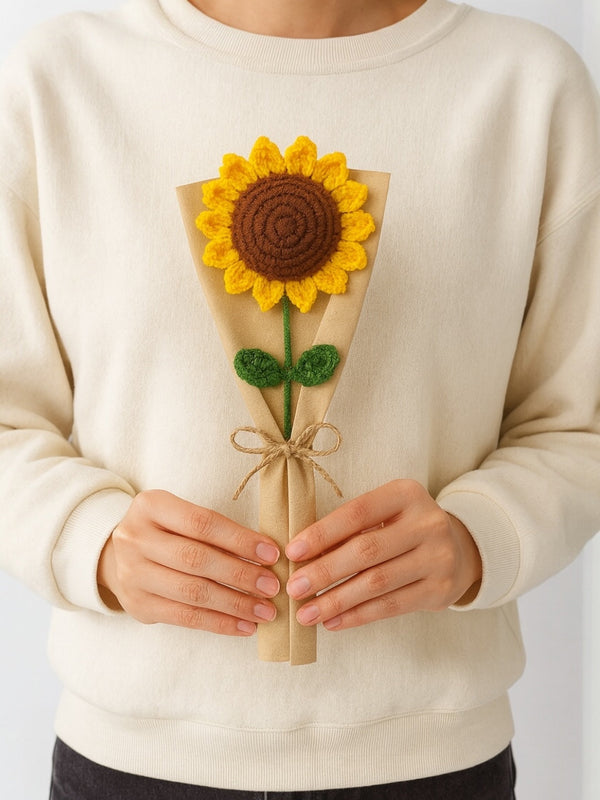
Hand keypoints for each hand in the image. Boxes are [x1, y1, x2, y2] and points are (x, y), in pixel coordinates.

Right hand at [98, 489, 279, 635]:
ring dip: (235, 604)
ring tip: (265, 611)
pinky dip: (219, 623)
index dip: (240, 539)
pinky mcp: (137, 605)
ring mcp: (132, 574)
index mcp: (151, 506)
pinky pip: (185, 618)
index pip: (202, 523)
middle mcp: (136, 538)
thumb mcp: (180, 515)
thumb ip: (214, 530)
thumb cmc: (166, 532)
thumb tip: (266, 554)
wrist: (117, 555)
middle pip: (197, 559)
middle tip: (272, 586)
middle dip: (241, 574)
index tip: (272, 554)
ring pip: (192, 592)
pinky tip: (245, 626)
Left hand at [285, 480, 481, 630]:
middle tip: (294, 588)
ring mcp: (438, 557)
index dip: (322, 533)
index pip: (357, 513)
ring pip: (377, 583)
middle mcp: (427, 523)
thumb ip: (350, 529)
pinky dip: (357, 616)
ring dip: (336, 601)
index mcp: (406, 494)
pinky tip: (333, 622)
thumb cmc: (404, 528)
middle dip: (324, 572)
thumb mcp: (384, 514)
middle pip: (366, 550)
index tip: (292, 552)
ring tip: (306, 613)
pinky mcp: (440, 590)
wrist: (459, 549)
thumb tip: (301, 555)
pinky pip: (391, 606)